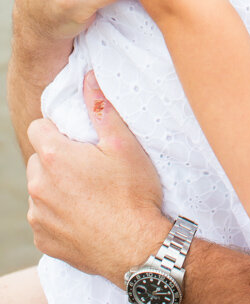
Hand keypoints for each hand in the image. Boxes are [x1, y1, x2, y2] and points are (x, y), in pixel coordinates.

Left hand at [26, 72, 168, 285]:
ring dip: (56, 185)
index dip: (58, 128)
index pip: (37, 127)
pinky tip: (85, 214)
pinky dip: (58, 213)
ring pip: (40, 188)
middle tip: (89, 165)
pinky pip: (43, 217)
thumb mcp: (124, 144)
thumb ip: (101, 107)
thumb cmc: (133, 193)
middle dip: (57, 158)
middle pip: (38, 158)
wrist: (136, 248)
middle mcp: (38, 186)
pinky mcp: (43, 239)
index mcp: (54, 158)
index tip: (80, 138)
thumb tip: (88, 77)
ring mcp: (38, 216)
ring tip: (90, 192)